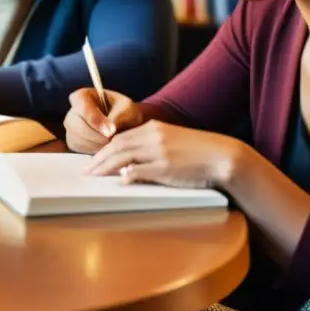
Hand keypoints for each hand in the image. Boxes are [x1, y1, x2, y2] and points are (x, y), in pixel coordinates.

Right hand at [64, 87, 141, 153]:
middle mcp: (73, 110)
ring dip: (95, 144)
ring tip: (110, 143)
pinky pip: (78, 148)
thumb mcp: (128, 110)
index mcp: (83, 96)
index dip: (94, 119)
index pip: (81, 105)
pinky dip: (92, 150)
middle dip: (96, 136)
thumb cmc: (126, 113)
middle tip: (112, 140)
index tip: (109, 131)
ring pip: (77, 138)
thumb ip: (119, 117)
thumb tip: (108, 132)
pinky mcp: (73, 141)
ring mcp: (71, 127)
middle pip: (77, 125)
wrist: (126, 126)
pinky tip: (103, 147)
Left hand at [85, 120, 240, 189]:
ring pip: (123, 157)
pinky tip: (119, 182)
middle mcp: (153, 137)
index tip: (93, 159)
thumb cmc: (198, 152)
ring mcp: (158, 152)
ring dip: (105, 167)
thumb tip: (130, 163)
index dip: (103, 149)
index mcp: (153, 128)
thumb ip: (151, 147)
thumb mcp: (172, 141)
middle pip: (116, 146)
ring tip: (94, 176)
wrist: (222, 156)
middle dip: (98, 158)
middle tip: (87, 170)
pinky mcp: (165, 167)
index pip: (120, 137)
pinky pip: (139, 171)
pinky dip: (127, 176)